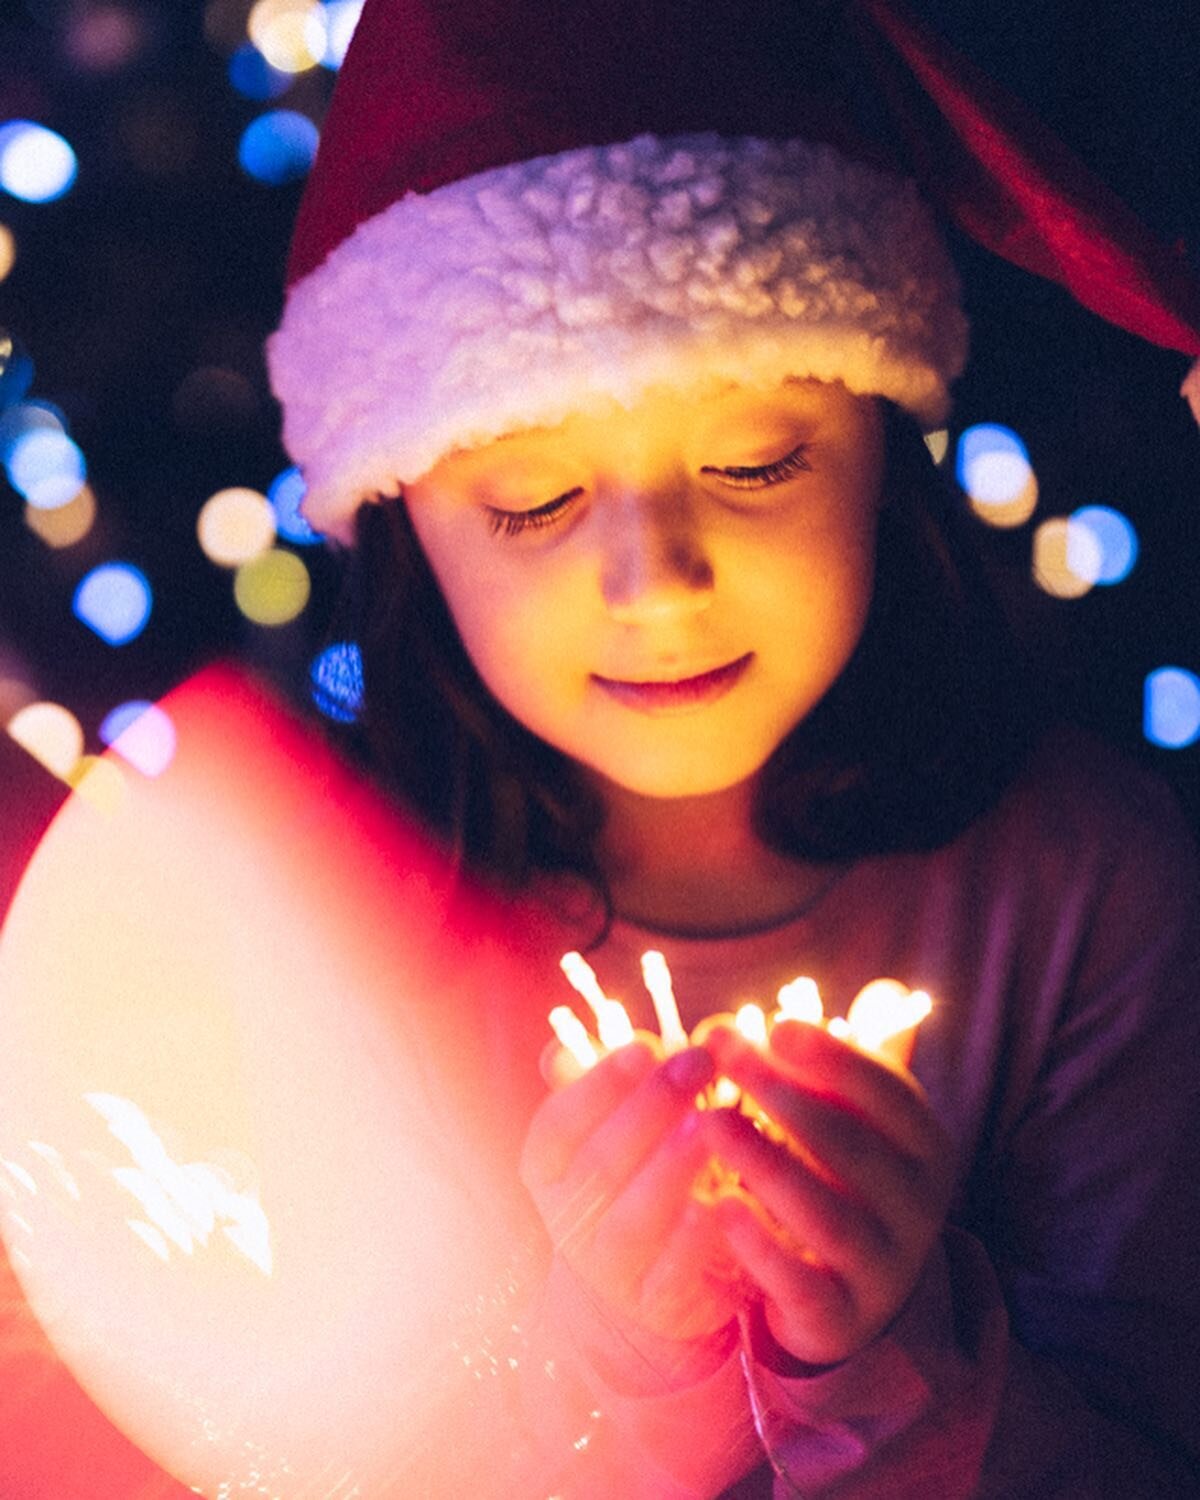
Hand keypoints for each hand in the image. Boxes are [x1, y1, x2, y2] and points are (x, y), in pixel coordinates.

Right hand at [519, 1038, 743, 1342]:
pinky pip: (669, 1278)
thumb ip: (596, 1086)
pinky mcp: (654, 1306)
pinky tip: (719, 1206)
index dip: (598, 1084)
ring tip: (709, 1127)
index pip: (559, 1124)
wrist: (650, 1276)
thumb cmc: (636, 1172)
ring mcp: (608, 1269)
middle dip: (652, 1106)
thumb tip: (562, 1048)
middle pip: (600, 1163)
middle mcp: (567, 1221)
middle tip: (699, 1062)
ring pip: (631, 1220)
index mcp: (547, 1171)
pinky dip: (691, 1243)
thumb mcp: (610, 1126)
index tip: (644, 1046)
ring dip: (669, 1169)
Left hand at [702, 1019, 953, 1367]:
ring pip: (828, 1214)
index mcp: (925, 1147)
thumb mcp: (859, 1120)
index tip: (775, 1025)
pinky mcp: (841, 1318)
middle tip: (724, 1056)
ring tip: (709, 1121)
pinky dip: (761, 1246)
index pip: (888, 1093)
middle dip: (786, 1096)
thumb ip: (856, 1062)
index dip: (833, 1056)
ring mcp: (884, 1268)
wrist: (852, 1296)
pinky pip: (803, 1283)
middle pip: (852, 1146)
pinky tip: (717, 1207)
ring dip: (767, 1163)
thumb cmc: (843, 1180)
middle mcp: (917, 1207)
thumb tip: (884, 991)